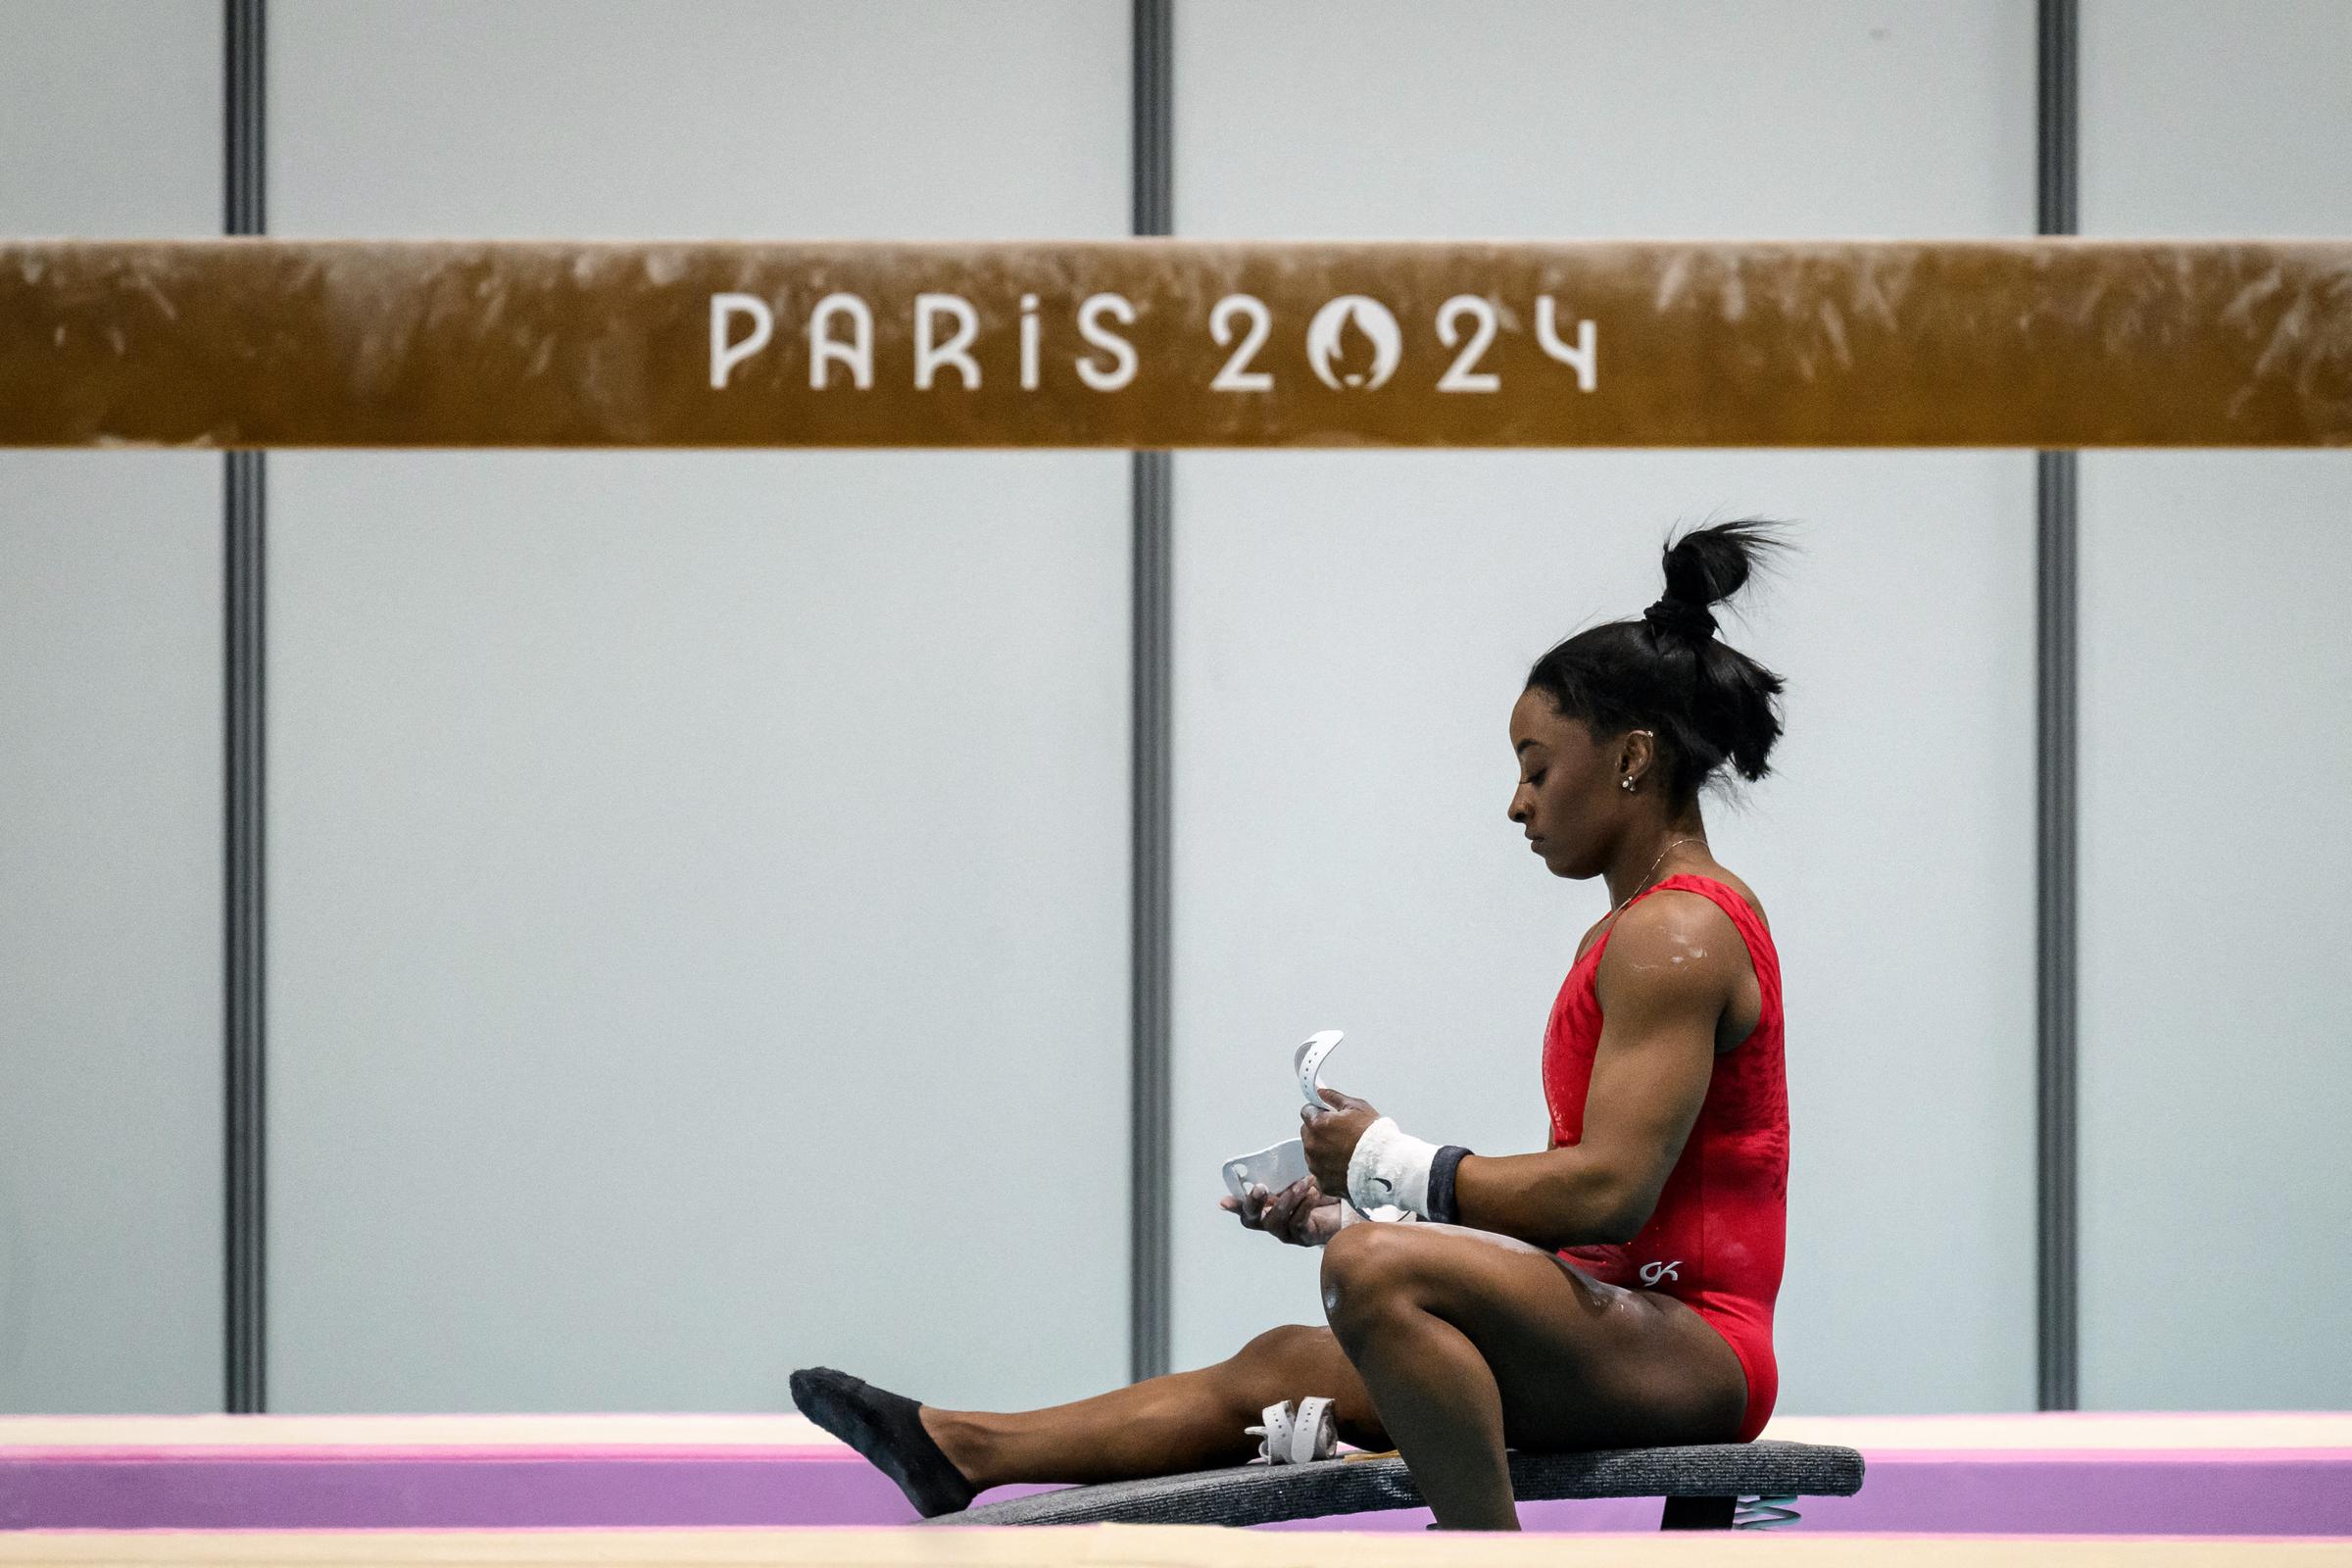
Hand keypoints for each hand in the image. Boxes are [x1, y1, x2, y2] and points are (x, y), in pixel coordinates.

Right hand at [1220, 1176, 1343, 1245]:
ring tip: (1303, 1183)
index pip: (1245, 1207)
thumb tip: (1269, 1160)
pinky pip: (1298, 1224)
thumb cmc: (1322, 1190)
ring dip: (1288, 1199)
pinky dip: (1304, 1206)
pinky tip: (1313, 1193)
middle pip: (1253, 1220)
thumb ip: (1282, 1174)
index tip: (1224, 1201)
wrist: (1350, 1205)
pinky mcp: (1305, 1237)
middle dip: (1254, 1204)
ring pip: (1275, 1221)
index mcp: (1268, 1206)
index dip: (1234, 1205)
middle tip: (1261, 1188)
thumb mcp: (1299, 1177)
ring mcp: (1288, 1232)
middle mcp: (1273, 1221)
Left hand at [1301, 1086, 1379, 1193]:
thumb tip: (1321, 1092)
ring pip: (1313, 1154)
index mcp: (1318, 1125)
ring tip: (1345, 1152)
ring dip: (1323, 1151)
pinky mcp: (1324, 1183)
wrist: (1386, 1165)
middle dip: (1319, 1132)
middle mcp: (1312, 1146)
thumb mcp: (1357, 1107)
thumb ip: (1334, 1098)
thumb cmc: (1374, 1137)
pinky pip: (1320, 1173)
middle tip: (1341, 1134)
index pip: (1307, 1112)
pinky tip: (1344, 1166)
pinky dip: (1328, 1170)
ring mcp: (1317, 1166)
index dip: (1319, 1112)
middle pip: (1308, 1133)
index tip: (1328, 1115)